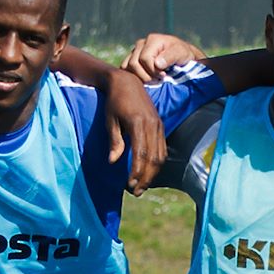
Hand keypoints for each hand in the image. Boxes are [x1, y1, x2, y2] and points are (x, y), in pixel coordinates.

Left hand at [105, 72, 166, 193]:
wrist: (127, 82)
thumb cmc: (114, 102)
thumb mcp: (110, 120)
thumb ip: (115, 141)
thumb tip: (113, 162)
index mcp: (139, 124)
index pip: (141, 154)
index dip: (136, 172)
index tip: (129, 185)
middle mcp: (152, 125)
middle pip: (153, 159)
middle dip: (145, 178)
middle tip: (135, 192)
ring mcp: (159, 126)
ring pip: (160, 156)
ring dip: (152, 174)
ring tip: (142, 186)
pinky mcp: (160, 126)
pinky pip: (162, 149)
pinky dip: (157, 164)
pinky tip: (149, 173)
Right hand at [121, 33, 202, 83]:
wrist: (181, 57)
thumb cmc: (183, 54)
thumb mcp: (181, 53)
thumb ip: (170, 57)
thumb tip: (157, 64)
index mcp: (152, 40)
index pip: (145, 59)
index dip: (153, 71)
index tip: (164, 76)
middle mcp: (141, 44)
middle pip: (133, 64)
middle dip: (146, 76)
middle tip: (158, 80)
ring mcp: (135, 51)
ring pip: (126, 67)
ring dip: (138, 77)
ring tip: (152, 80)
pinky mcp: (132, 59)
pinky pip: (125, 69)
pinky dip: (132, 76)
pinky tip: (144, 80)